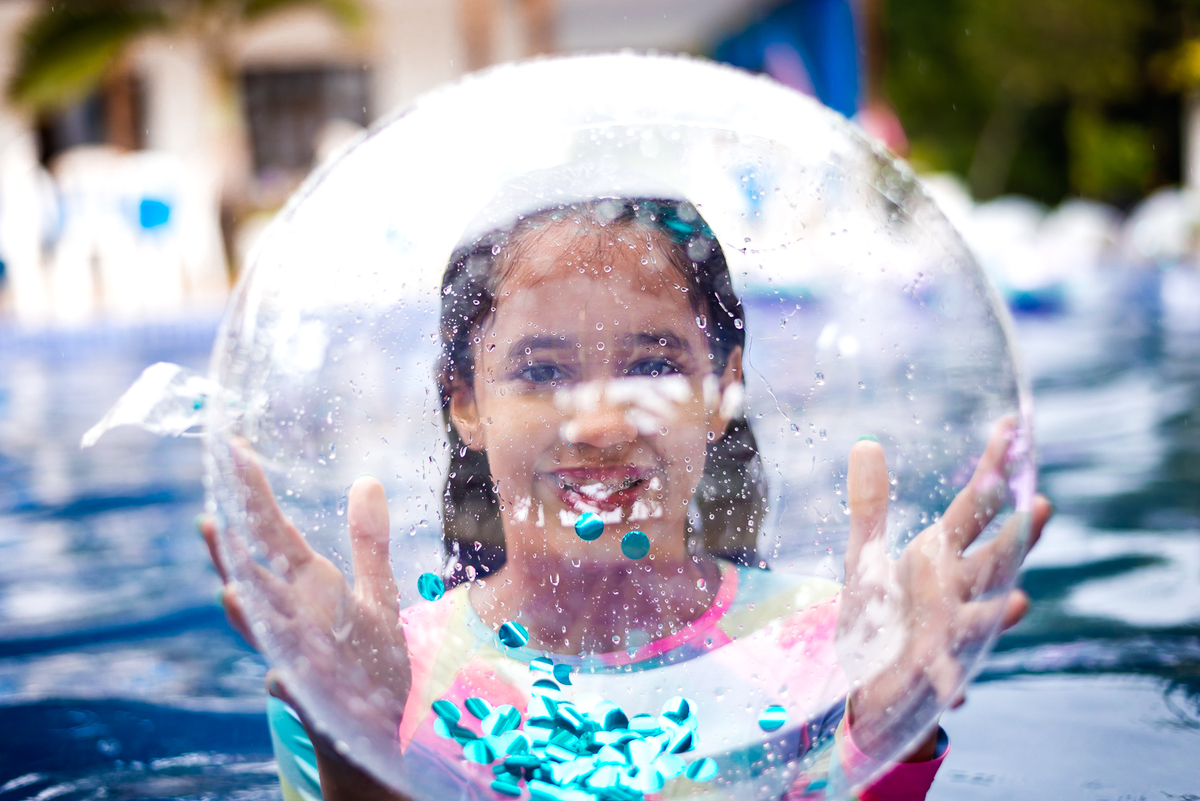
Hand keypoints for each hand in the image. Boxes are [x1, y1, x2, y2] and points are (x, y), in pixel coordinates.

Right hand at [200, 439, 410, 795]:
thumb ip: (368, 542)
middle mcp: (293, 618)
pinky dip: (285, 684)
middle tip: (208, 518)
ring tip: (231, 590)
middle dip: (231, 553)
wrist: (374, 725)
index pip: (272, 533)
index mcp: (307, 587)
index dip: (254, 493)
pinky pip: (296, 693)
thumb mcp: (374, 593)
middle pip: (255, 579)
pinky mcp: (316, 699)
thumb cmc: (369, 657)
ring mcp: (299, 658)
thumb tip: (366, 481)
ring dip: (250, 616)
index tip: (233, 448)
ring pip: (267, 636)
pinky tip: (278, 677)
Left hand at [836, 419, 1051, 759]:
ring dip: (1000, 612)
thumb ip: (869, 504)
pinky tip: (958, 691)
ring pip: (981, 619)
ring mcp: (950, 630)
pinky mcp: (930, 670)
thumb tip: (865, 443)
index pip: (974, 507)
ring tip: (1019, 601)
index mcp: (942, 554)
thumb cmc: (880, 609)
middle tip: (1043, 506)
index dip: (993, 470)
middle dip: (1021, 537)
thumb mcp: (864, 553)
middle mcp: (956, 588)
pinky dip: (953, 682)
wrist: (871, 673)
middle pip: (996, 558)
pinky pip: (945, 676)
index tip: (1012, 430)